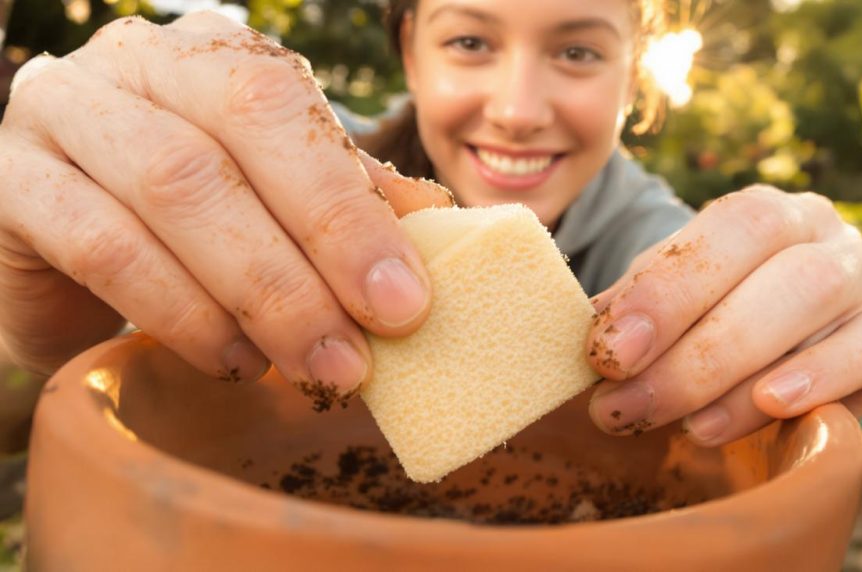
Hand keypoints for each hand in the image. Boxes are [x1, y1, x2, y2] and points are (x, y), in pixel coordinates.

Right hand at [0, 13, 451, 406]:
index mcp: (216, 56)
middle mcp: (137, 64)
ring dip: (251, 295)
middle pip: (230, 139)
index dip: (349, 209)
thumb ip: (350, 199)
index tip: (404, 303)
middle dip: (307, 259)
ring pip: (170, 189)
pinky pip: (99, 244)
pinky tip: (226, 359)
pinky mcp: (11, 181)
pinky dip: (175, 310)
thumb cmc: (195, 222)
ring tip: (302, 366)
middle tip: (356, 354)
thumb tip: (441, 228)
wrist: (66, 249)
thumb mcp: (281, 198)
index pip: (286, 107)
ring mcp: (63, 112)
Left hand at [586, 185, 861, 444]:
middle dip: (693, 351)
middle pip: (774, 271)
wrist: (771, 356)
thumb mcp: (664, 309)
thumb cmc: (706, 323)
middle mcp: (821, 229)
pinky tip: (772, 406)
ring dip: (742, 373)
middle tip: (627, 408)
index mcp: (761, 212)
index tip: (608, 353)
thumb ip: (635, 312)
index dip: (667, 290)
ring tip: (686, 426)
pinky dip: (822, 375)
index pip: (725, 229)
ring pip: (817, 302)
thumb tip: (596, 332)